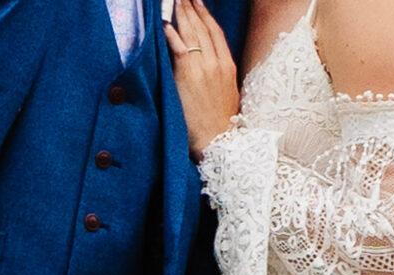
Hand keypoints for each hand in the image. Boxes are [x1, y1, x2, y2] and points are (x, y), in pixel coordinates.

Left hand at [166, 0, 240, 156]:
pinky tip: (165, 23)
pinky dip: (171, 33)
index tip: (200, 4)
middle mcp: (217, 63)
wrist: (219, 141)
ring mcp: (203, 67)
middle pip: (203, 28)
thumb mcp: (228, 96)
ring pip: (192, 33)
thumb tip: (211, 70)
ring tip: (175, 2)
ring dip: (181, 14)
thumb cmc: (221, 125)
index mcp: (229, 67)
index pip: (217, 34)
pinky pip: (178, 46)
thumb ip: (220, 79)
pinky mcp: (188, 74)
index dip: (207, 17)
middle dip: (192, 9)